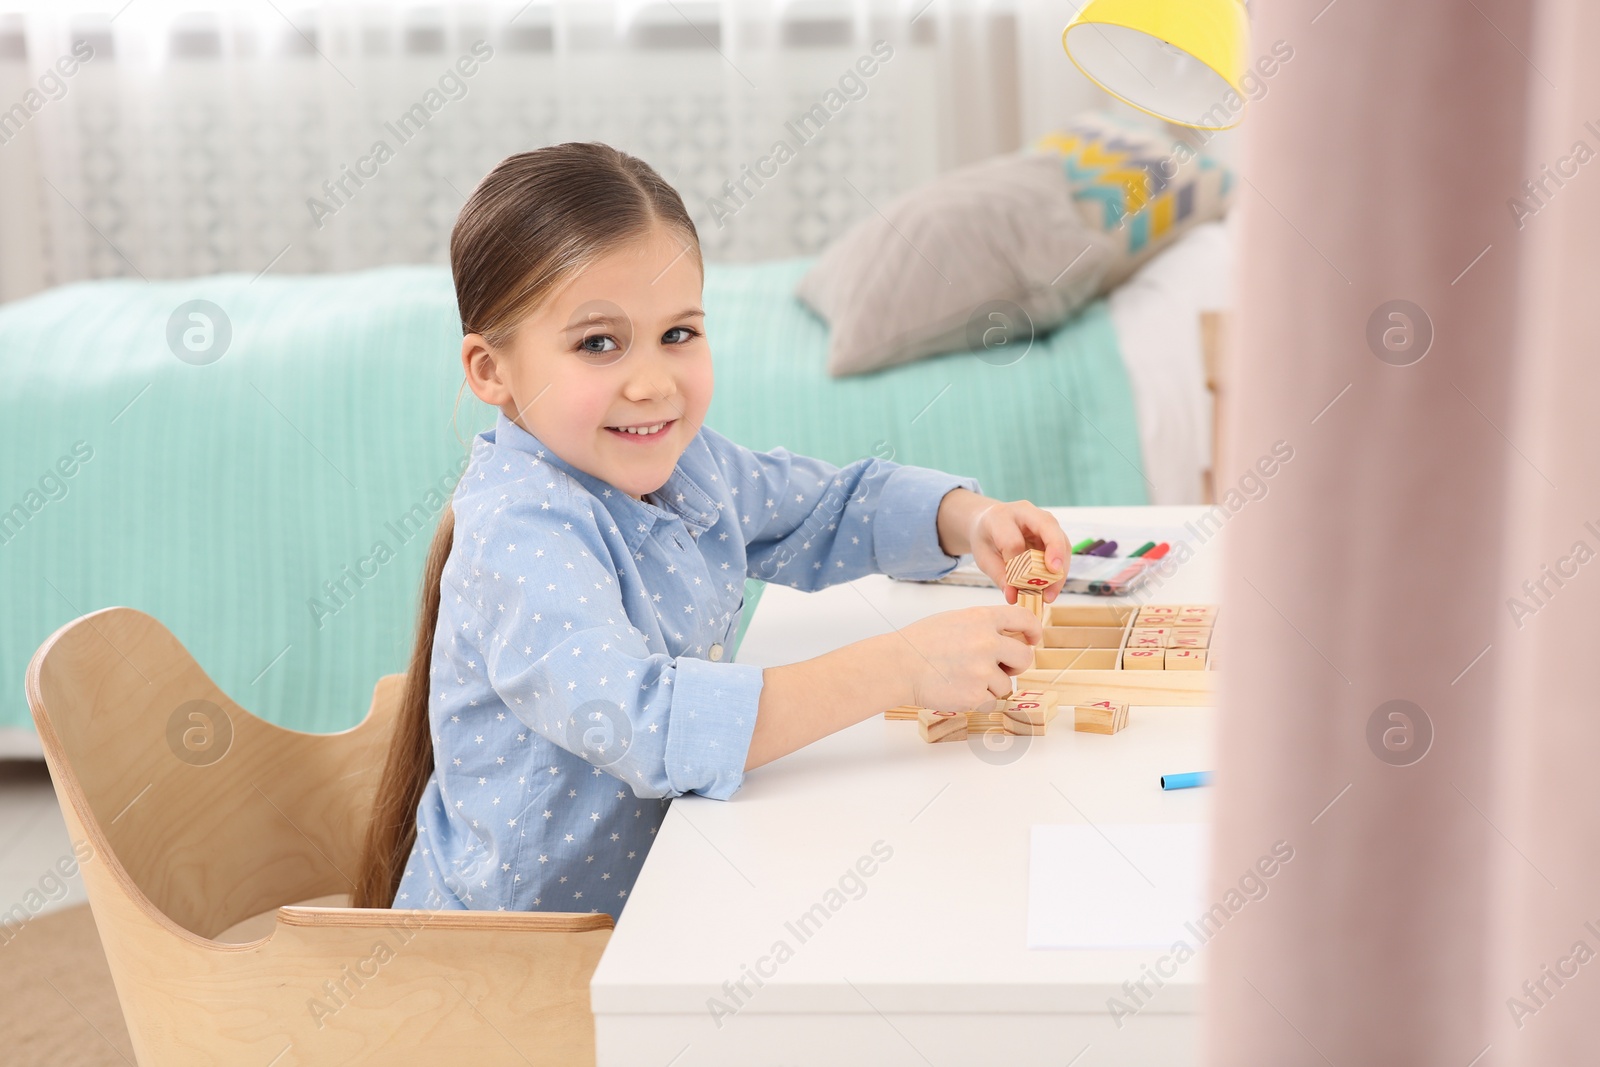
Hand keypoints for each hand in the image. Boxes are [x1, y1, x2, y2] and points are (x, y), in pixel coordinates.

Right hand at [896, 605, 1042, 710]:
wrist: (899, 666)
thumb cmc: (922, 642)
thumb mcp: (956, 620)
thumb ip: (985, 625)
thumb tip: (1011, 636)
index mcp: (982, 618)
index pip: (1024, 618)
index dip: (1034, 630)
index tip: (1032, 639)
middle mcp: (986, 642)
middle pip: (1025, 657)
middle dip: (1016, 665)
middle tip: (1002, 667)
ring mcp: (982, 671)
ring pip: (1006, 684)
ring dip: (990, 685)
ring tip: (963, 678)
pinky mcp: (974, 695)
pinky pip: (990, 701)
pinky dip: (977, 699)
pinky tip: (958, 689)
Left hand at [967, 501, 1070, 602]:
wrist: (988, 521)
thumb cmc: (986, 538)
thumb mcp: (984, 557)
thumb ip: (999, 575)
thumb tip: (1014, 597)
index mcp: (1000, 516)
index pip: (1013, 540)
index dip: (1017, 565)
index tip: (1015, 586)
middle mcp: (1025, 512)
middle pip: (1047, 526)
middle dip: (1055, 551)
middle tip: (1054, 575)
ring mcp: (1042, 519)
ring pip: (1061, 538)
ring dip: (1060, 569)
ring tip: (1050, 595)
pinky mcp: (1053, 530)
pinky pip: (1062, 548)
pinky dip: (1059, 570)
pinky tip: (1051, 589)